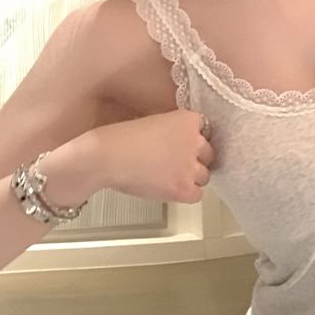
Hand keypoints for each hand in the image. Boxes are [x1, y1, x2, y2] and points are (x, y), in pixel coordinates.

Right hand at [86, 109, 214, 203]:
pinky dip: (186, 193)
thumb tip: (185, 148)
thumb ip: (176, 131)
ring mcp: (192, 166)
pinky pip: (197, 194)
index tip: (178, 146)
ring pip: (204, 176)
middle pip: (208, 154)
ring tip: (167, 176)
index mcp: (188, 120)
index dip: (191, 141)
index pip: (204, 132)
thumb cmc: (122, 139)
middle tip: (172, 163)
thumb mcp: (156, 122)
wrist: (107, 157)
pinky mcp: (185, 188)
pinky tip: (169, 188)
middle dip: (194, 159)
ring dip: (190, 177)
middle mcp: (195, 141)